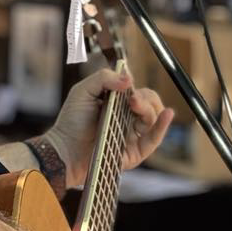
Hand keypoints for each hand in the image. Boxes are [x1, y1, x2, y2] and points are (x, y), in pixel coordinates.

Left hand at [44, 68, 173, 188]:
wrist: (64, 149)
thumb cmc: (71, 121)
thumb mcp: (83, 91)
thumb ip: (104, 78)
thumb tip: (129, 79)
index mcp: (117, 105)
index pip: (138, 92)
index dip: (137, 89)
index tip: (128, 88)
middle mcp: (127, 119)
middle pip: (150, 104)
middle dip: (145, 99)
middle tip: (132, 100)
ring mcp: (132, 136)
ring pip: (153, 119)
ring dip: (149, 109)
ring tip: (136, 105)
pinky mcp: (135, 152)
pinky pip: (154, 139)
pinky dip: (162, 126)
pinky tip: (167, 115)